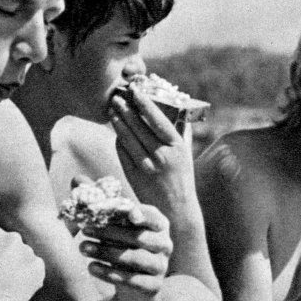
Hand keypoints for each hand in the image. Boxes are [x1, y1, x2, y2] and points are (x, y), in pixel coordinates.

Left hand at [78, 203, 171, 300]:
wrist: (131, 286)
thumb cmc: (122, 246)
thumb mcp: (113, 224)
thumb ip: (98, 202)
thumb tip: (76, 179)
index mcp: (158, 224)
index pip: (151, 216)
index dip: (140, 213)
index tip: (128, 213)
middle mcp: (165, 244)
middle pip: (139, 237)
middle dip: (110, 232)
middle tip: (84, 229)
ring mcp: (161, 266)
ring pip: (134, 259)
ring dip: (106, 252)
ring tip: (82, 248)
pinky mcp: (153, 287)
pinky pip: (132, 280)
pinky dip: (110, 274)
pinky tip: (91, 268)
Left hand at [109, 86, 197, 217]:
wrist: (176, 210)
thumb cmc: (182, 179)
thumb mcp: (186, 154)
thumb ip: (182, 133)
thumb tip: (179, 110)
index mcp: (176, 147)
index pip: (157, 120)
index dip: (144, 104)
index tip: (135, 91)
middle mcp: (162, 156)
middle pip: (138, 127)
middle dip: (126, 109)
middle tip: (117, 97)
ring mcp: (147, 166)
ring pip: (128, 138)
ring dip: (118, 122)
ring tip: (113, 110)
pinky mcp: (135, 176)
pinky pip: (123, 152)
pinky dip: (119, 140)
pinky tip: (116, 131)